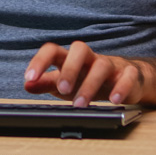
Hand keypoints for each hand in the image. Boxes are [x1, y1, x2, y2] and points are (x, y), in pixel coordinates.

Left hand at [23, 41, 143, 106]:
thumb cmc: (86, 79)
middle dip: (70, 69)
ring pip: (102, 65)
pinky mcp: (128, 74)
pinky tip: (113, 100)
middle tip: (62, 89)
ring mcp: (110, 64)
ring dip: (91, 84)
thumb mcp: (63, 83)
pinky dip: (121, 87)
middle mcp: (89, 58)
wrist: (123, 80)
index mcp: (70, 58)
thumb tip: (27, 85)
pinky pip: (128, 75)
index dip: (40, 61)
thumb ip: (45, 83)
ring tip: (81, 104)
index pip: (53, 50)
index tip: (29, 77)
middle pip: (80, 49)